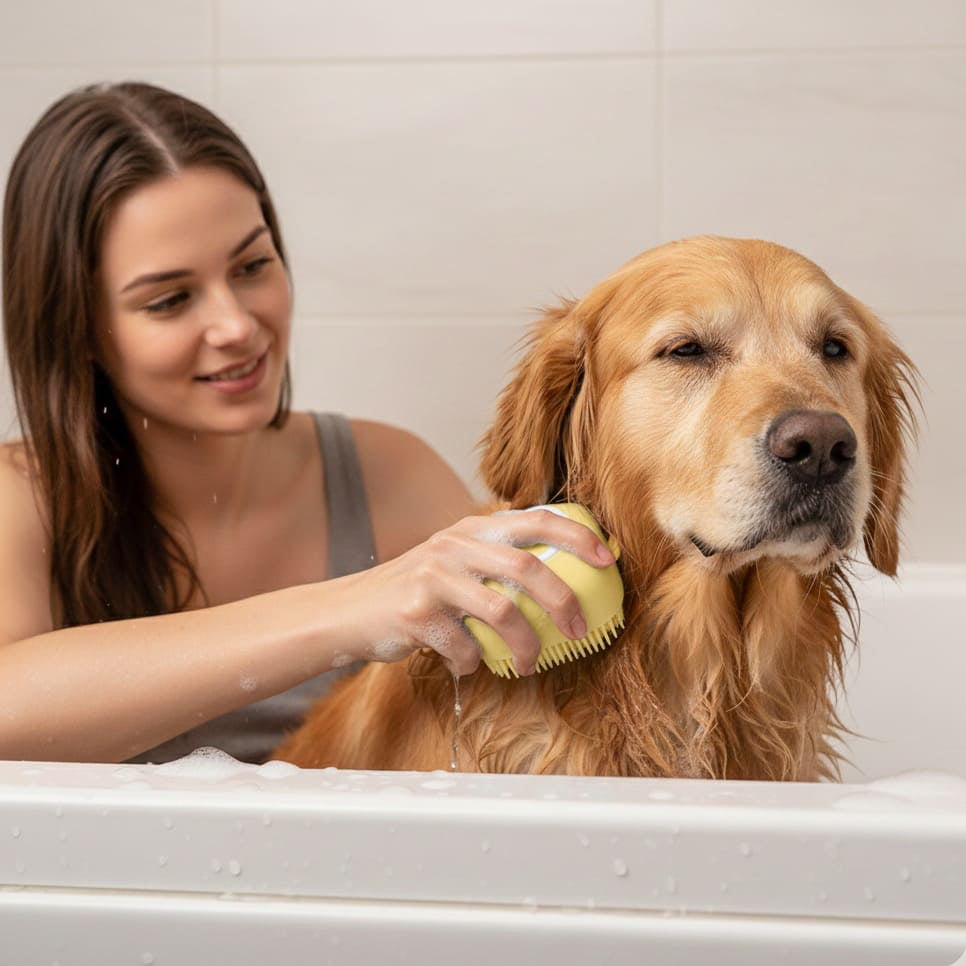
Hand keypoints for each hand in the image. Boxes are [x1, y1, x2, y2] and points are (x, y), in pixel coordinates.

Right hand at [349, 508, 615, 676]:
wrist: (349, 611)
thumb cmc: (416, 590)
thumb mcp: (455, 560)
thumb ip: (496, 560)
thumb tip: (562, 581)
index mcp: (471, 529)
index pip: (534, 518)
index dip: (576, 535)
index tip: (607, 557)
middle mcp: (453, 545)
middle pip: (526, 568)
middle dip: (562, 602)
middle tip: (579, 630)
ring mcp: (433, 578)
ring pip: (502, 611)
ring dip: (525, 646)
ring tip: (526, 665)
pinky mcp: (416, 613)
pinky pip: (465, 646)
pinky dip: (474, 662)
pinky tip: (466, 664)